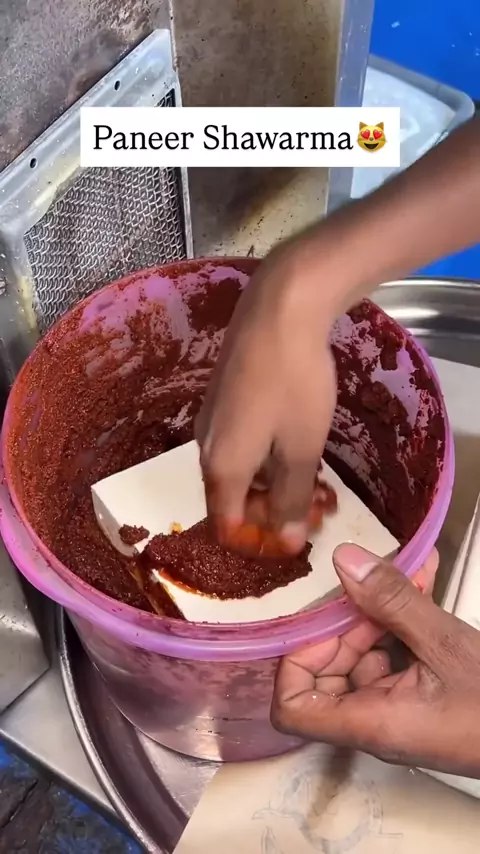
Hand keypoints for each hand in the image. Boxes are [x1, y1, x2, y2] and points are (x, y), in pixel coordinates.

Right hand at [196, 243, 336, 554]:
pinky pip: (238, 444)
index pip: (227, 526)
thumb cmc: (293, 383)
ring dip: (272, 483)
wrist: (279, 309)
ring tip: (315, 479)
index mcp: (220, 468)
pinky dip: (265, 456)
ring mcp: (211, 420)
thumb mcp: (300, 448)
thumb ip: (291, 499)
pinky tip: (296, 443)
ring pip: (237, 470)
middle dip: (271, 511)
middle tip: (317, 506)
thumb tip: (286, 541)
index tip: (297, 533)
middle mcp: (204, 448)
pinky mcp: (222, 399)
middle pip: (230, 499)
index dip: (260, 540)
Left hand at [272, 544, 479, 777]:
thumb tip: (343, 560)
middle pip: (325, 674)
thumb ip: (391, 601)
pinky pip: (396, 656)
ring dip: (382, 610)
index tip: (324, 621)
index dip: (294, 662)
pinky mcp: (421, 698)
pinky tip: (426, 580)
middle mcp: (375, 722)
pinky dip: (404, 620)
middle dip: (347, 622)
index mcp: (370, 723)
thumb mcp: (445, 644)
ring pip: (365, 656)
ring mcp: (398, 711)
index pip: (291, 709)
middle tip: (374, 587)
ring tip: (412, 569)